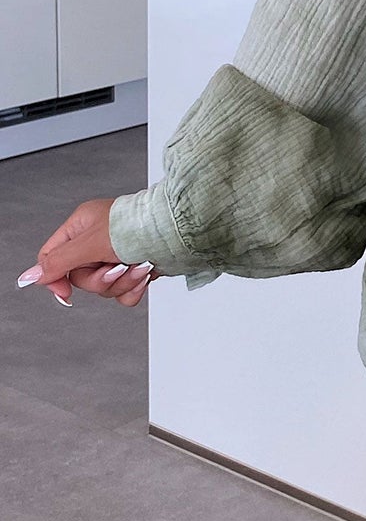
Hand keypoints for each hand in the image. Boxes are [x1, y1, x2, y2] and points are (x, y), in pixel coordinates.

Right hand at [16, 197, 155, 307]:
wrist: (180, 231)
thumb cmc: (140, 226)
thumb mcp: (91, 243)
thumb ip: (59, 261)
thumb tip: (30, 276)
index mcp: (82, 226)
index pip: (52, 258)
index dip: (55, 279)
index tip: (66, 294)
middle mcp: (98, 241)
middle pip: (81, 278)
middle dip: (101, 280)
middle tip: (117, 267)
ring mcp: (117, 255)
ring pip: (104, 288)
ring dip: (123, 282)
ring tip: (139, 266)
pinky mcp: (135, 268)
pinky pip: (124, 292)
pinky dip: (135, 287)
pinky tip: (146, 274)